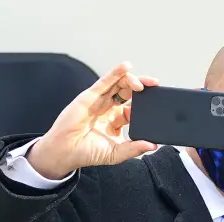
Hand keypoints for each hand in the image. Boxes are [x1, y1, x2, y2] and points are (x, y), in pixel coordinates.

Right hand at [27, 62, 159, 180]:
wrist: (67, 151)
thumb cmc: (88, 153)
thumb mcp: (117, 153)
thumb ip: (135, 149)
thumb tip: (153, 146)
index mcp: (116, 122)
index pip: (133, 109)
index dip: (145, 106)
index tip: (157, 106)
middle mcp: (109, 109)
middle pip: (128, 93)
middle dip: (142, 88)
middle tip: (155, 86)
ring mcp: (100, 101)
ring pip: (118, 84)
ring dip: (131, 80)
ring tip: (142, 83)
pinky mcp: (90, 96)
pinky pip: (105, 81)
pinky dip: (116, 73)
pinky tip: (126, 66)